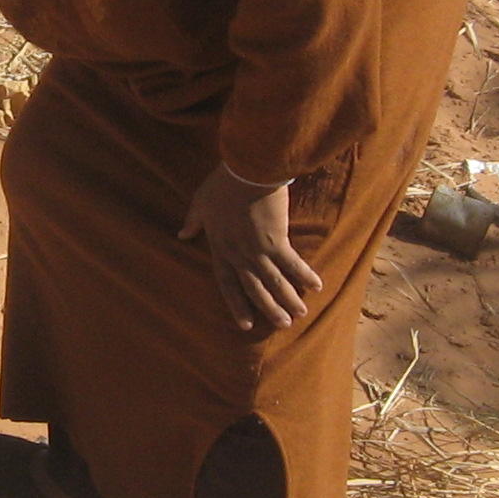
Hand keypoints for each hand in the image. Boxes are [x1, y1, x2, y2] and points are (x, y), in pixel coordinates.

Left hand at [179, 165, 322, 331]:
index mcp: (220, 249)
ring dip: (288, 299)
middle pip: (254, 289)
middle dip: (269, 308)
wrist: (246, 172)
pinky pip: (293, 263)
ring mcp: (258, 250)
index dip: (236, 305)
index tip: (246, 325)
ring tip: (300, 314)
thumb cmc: (222, 184)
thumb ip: (193, 222)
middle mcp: (239, 256)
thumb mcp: (200, 203)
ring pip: (274, 282)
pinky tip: (317, 286)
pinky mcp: (277, 240)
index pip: (227, 284)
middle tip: (283, 325)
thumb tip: (182, 235)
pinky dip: (304, 275)